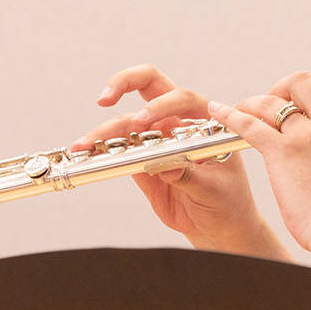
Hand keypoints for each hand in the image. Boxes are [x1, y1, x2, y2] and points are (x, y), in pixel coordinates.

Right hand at [76, 64, 282, 256]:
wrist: (218, 226)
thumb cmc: (227, 201)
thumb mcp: (214, 189)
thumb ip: (190, 175)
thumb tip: (167, 165)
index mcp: (205, 122)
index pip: (182, 98)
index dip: (161, 105)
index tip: (143, 121)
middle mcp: (178, 123)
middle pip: (149, 88)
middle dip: (123, 84)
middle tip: (104, 99)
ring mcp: (157, 139)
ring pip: (125, 124)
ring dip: (102, 132)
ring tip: (83, 146)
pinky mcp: (140, 160)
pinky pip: (117, 149)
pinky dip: (99, 150)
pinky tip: (85, 154)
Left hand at [207, 70, 310, 263]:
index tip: (305, 99)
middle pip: (302, 82)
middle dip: (283, 89)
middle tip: (274, 105)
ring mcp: (307, 137)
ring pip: (273, 101)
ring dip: (254, 102)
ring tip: (244, 109)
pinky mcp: (283, 153)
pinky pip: (250, 124)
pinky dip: (230, 115)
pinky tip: (219, 112)